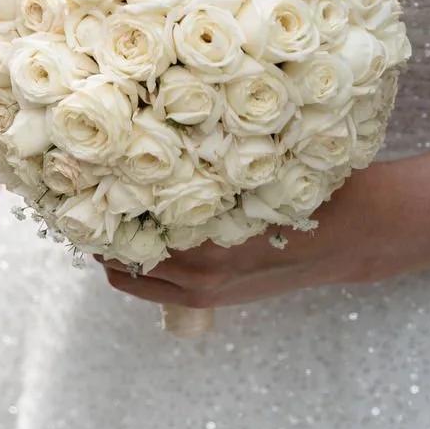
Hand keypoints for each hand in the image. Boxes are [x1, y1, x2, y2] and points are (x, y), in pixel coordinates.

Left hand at [101, 148, 429, 309]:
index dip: (95, 203)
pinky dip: (136, 268)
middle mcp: (198, 273)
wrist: (355, 236)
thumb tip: (145, 127)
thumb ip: (202, 163)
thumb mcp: (252, 166)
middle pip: (115, 258)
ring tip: (104, 217)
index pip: (125, 228)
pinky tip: (133, 237)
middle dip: (98, 230)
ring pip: (128, 278)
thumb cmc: (303, 187)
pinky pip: (152, 289)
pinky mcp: (213, 301)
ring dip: (114, 252)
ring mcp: (204, 292)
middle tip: (80, 199)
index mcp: (203, 239)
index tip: (74, 181)